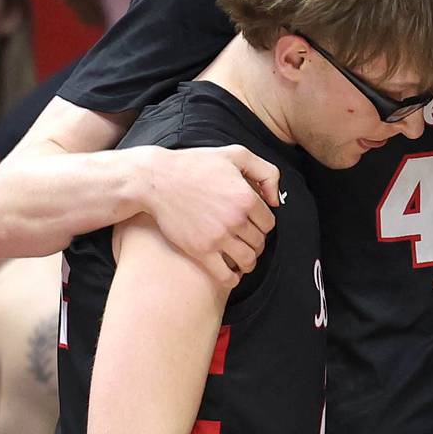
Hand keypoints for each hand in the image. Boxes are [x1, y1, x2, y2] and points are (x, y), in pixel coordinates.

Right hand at [144, 144, 279, 288]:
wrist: (157, 180)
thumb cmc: (195, 165)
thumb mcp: (236, 154)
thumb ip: (266, 172)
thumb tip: (275, 200)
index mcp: (246, 197)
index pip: (269, 223)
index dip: (263, 223)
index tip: (254, 223)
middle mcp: (235, 219)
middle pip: (260, 242)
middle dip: (256, 242)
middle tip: (247, 239)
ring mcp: (218, 237)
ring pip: (248, 260)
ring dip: (249, 261)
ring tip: (243, 257)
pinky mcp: (200, 250)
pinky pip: (225, 275)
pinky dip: (233, 278)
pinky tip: (232, 274)